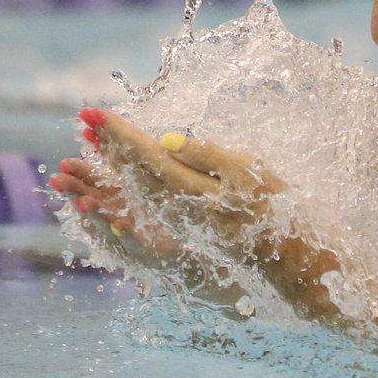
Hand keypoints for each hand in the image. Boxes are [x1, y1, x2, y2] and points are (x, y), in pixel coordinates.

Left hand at [50, 108, 284, 259]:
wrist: (294, 263)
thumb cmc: (280, 212)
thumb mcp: (252, 175)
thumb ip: (209, 158)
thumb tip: (167, 141)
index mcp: (193, 191)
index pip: (147, 156)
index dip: (119, 134)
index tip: (92, 114)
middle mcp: (179, 211)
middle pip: (134, 175)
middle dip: (108, 148)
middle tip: (83, 122)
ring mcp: (181, 226)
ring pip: (134, 196)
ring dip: (107, 174)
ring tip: (84, 153)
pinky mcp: (188, 235)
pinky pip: (145, 215)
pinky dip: (123, 201)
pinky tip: (110, 194)